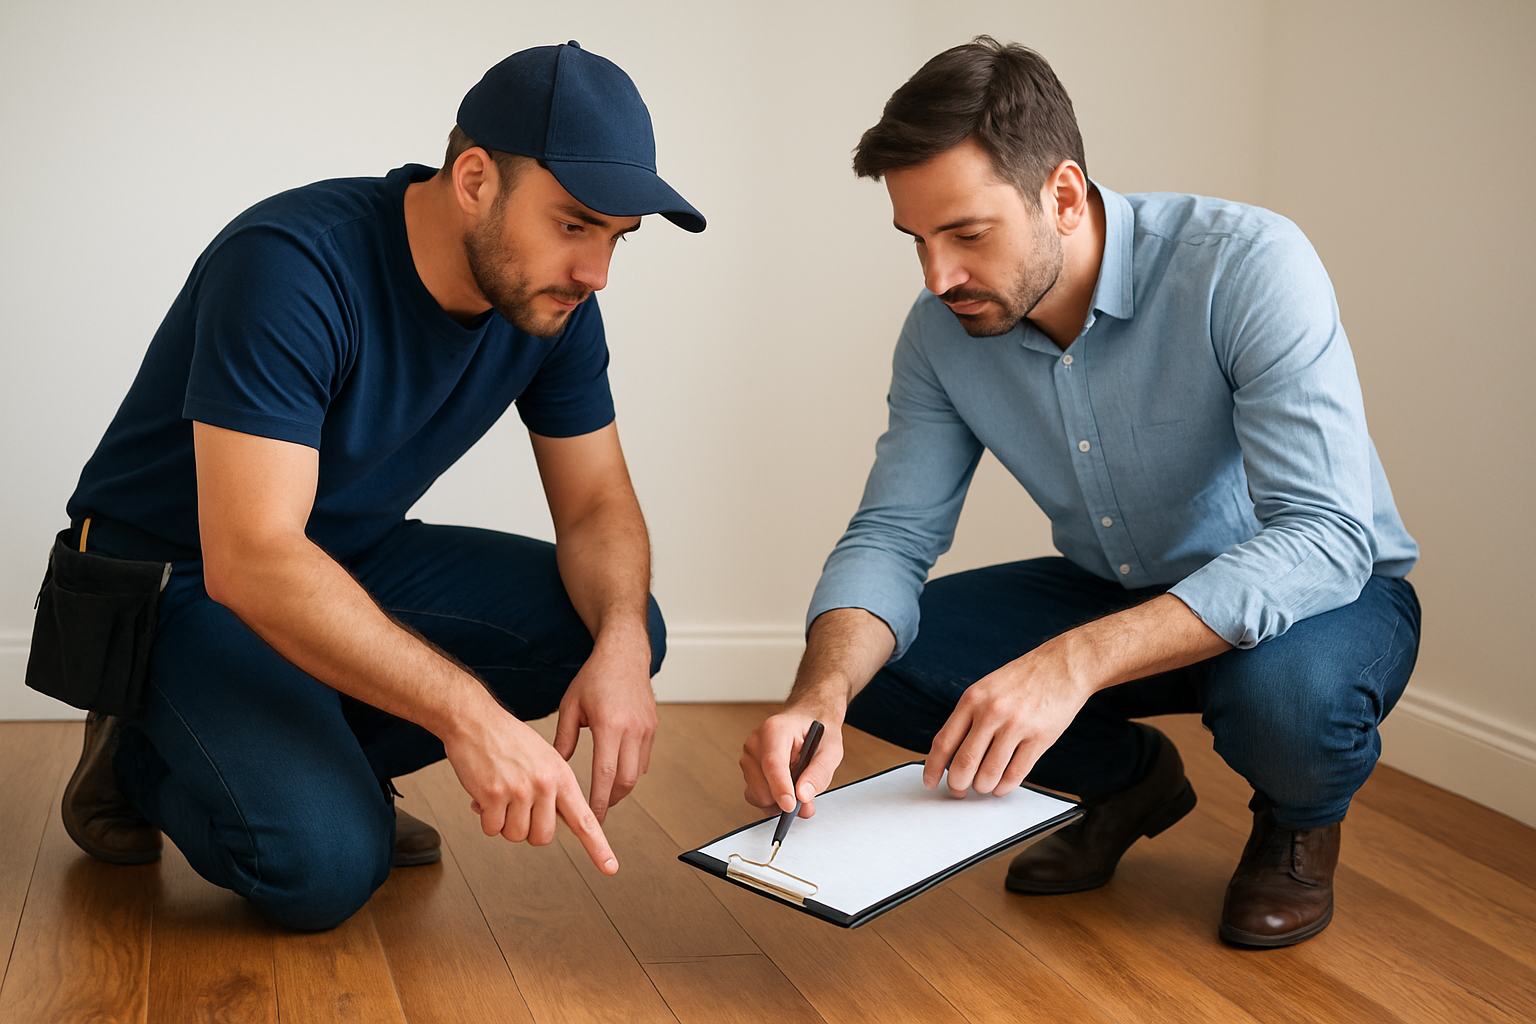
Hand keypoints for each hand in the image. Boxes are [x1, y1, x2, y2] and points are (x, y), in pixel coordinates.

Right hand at [443, 707, 618, 873]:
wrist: (475, 720)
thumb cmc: (509, 740)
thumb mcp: (545, 758)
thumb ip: (554, 790)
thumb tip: (557, 823)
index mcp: (561, 776)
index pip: (584, 819)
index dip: (597, 847)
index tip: (611, 867)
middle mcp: (544, 785)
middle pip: (543, 837)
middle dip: (528, 830)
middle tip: (517, 808)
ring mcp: (519, 790)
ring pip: (515, 836)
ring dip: (504, 824)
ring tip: (500, 796)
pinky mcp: (493, 795)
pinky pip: (492, 829)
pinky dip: (486, 820)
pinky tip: (484, 796)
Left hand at [552, 637, 657, 822]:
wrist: (624, 654)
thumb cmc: (595, 677)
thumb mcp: (571, 705)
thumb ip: (563, 738)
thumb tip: (556, 767)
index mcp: (609, 725)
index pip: (606, 774)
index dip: (599, 801)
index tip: (593, 819)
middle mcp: (632, 730)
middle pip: (626, 781)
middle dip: (611, 801)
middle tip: (597, 812)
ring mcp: (646, 729)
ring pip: (637, 773)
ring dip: (621, 788)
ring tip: (604, 794)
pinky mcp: (652, 727)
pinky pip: (643, 759)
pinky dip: (630, 771)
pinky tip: (616, 772)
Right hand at [741, 707, 844, 818]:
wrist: (808, 719)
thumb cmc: (817, 730)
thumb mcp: (831, 749)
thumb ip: (819, 773)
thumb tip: (803, 795)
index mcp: (775, 730)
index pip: (772, 763)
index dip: (780, 788)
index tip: (790, 806)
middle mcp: (756, 742)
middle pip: (761, 786)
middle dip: (784, 799)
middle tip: (806, 798)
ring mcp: (749, 756)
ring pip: (757, 795)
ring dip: (778, 801)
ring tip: (796, 787)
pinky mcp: (748, 769)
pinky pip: (755, 796)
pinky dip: (772, 800)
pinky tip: (786, 789)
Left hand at [924, 640, 1091, 798]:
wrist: (1063, 666)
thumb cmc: (1022, 679)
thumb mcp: (986, 689)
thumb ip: (968, 717)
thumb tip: (950, 754)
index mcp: (972, 699)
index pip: (943, 742)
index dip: (933, 768)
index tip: (929, 781)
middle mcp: (991, 712)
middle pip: (963, 763)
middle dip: (957, 785)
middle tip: (959, 790)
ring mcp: (1016, 726)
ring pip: (989, 774)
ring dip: (982, 788)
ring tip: (983, 786)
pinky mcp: (1040, 738)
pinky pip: (1015, 774)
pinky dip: (1004, 787)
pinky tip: (1001, 786)